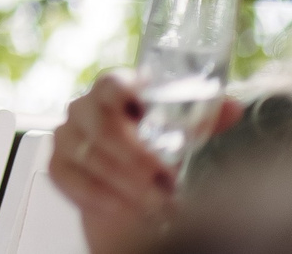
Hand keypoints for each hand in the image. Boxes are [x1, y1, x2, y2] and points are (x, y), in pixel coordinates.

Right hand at [47, 72, 240, 253]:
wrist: (127, 186)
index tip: (146, 115)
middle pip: (101, 124)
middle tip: (166, 179)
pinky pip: (71, 179)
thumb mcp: (181, 134)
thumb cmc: (154, 150)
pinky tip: (127, 208)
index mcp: (114, 90)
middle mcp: (85, 108)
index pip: (112, 83)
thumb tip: (233, 107)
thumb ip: (205, 119)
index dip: (126, 95)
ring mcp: (67, 136)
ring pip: (89, 155)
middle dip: (137, 156)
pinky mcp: (57, 166)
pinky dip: (102, 197)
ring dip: (127, 183)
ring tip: (158, 202)